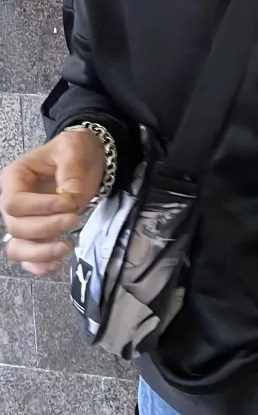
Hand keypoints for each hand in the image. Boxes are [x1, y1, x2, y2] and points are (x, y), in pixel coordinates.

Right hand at [0, 131, 105, 275]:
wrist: (87, 158)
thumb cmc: (75, 149)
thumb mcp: (74, 149)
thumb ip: (71, 171)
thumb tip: (70, 198)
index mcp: (15, 178)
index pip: (14, 202)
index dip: (39, 207)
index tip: (67, 204)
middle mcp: (13, 202)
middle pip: (16, 226)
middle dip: (45, 228)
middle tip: (74, 219)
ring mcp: (24, 221)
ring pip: (17, 248)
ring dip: (40, 253)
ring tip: (66, 247)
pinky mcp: (38, 235)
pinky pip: (29, 260)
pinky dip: (40, 266)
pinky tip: (58, 262)